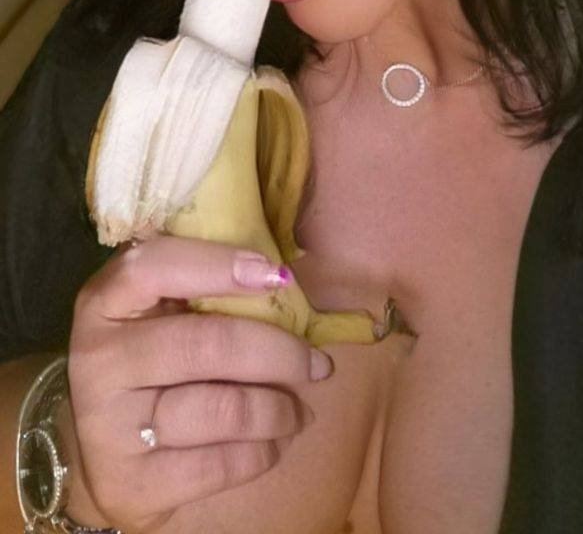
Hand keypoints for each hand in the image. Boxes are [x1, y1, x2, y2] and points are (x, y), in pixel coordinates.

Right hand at [66, 235, 334, 533]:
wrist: (103, 447)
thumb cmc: (152, 356)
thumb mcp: (160, 309)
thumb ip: (204, 285)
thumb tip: (283, 277)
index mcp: (104, 302)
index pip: (153, 268)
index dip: (218, 264)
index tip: (278, 276)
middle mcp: (97, 360)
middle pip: (208, 344)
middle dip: (279, 353)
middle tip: (318, 364)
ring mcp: (108, 426)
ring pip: (222, 410)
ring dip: (279, 409)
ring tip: (301, 410)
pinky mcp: (130, 483)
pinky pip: (218, 465)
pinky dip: (262, 451)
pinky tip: (275, 441)